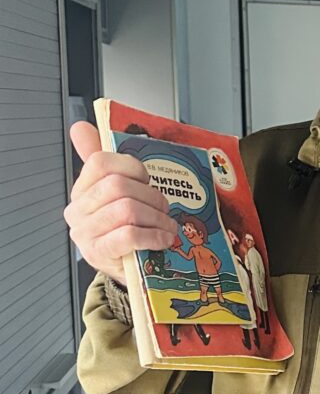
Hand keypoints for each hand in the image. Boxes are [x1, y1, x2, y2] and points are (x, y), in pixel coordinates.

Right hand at [64, 121, 177, 284]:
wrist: (122, 266)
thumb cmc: (122, 227)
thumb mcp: (114, 193)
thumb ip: (100, 160)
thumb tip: (80, 127)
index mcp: (82, 189)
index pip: (101, 162)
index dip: (132, 168)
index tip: (145, 179)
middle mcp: (78, 210)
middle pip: (119, 186)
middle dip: (151, 196)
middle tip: (164, 208)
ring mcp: (86, 233)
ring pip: (128, 210)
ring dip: (157, 218)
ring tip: (167, 226)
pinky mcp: (100, 254)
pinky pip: (130, 235)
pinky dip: (153, 236)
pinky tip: (163, 239)